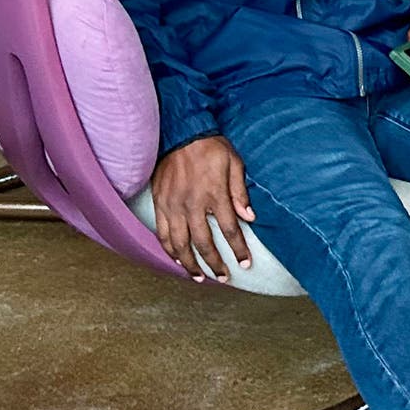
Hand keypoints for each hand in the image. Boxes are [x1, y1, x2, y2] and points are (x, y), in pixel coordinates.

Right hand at [150, 136, 254, 281]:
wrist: (181, 132)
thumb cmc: (211, 147)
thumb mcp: (234, 163)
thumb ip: (240, 192)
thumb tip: (249, 217)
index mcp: (214, 194)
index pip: (229, 230)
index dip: (238, 249)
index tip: (245, 263)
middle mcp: (192, 204)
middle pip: (203, 243)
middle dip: (214, 263)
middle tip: (223, 276)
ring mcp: (173, 205)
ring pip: (179, 244)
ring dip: (190, 263)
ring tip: (198, 276)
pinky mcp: (159, 203)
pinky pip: (162, 233)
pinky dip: (169, 249)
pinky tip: (177, 259)